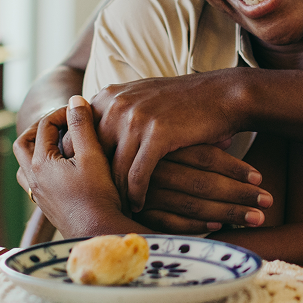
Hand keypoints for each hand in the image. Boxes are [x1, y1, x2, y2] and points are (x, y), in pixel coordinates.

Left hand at [13, 97, 127, 236]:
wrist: (97, 234)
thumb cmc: (98, 195)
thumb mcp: (92, 155)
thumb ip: (82, 125)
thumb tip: (73, 99)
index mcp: (40, 163)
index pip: (44, 125)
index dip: (63, 113)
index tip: (82, 112)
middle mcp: (32, 178)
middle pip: (23, 143)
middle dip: (41, 128)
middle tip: (62, 122)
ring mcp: (37, 194)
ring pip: (24, 164)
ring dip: (37, 148)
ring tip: (59, 143)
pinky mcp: (46, 204)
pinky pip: (32, 179)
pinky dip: (42, 166)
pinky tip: (62, 168)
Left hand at [90, 71, 247, 209]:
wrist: (222, 94)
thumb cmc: (182, 102)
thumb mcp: (140, 98)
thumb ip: (114, 114)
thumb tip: (91, 143)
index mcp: (108, 96)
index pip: (80, 136)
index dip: (80, 162)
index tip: (84, 183)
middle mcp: (116, 105)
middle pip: (93, 154)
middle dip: (96, 181)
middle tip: (100, 201)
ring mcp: (135, 118)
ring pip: (115, 169)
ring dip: (117, 193)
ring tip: (119, 208)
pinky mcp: (156, 133)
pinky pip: (137, 175)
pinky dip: (137, 194)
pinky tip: (140, 205)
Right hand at [134, 145, 270, 232]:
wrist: (99, 173)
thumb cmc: (144, 154)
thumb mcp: (165, 139)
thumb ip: (194, 140)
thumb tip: (227, 138)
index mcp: (164, 145)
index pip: (206, 157)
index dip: (235, 169)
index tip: (260, 179)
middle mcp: (155, 169)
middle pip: (204, 182)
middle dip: (239, 194)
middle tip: (267, 202)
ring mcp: (147, 193)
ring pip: (193, 204)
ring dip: (229, 212)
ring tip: (256, 218)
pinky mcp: (140, 214)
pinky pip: (173, 223)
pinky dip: (198, 224)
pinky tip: (219, 225)